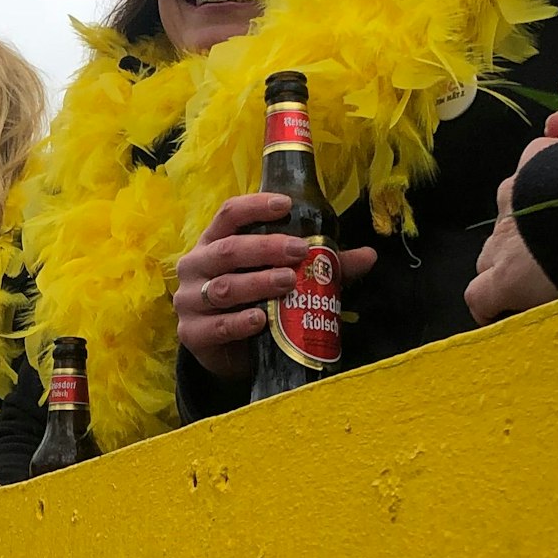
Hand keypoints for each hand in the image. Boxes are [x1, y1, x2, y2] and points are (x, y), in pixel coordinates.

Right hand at [175, 194, 376, 380]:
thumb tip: (369, 255)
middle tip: (299, 251)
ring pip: (224, 287)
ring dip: (258, 283)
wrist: (226, 351)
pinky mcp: (191, 333)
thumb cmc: (253, 301)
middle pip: (228, 249)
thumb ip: (320, 267)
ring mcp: (189, 300)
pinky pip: (217, 326)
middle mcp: (196, 265)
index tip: (286, 205)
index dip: (255, 206)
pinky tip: (260, 319)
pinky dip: (240, 322)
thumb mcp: (282, 278)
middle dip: (265, 248)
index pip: (229, 214)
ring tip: (288, 282)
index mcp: (214, 242)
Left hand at [465, 139, 557, 324]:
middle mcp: (513, 200)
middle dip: (523, 239)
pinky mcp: (503, 279)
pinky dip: (490, 305)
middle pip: (508, 222)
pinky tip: (505, 312)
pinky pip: (480, 296)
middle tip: (552, 257)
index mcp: (538, 167)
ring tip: (539, 285)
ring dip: (510, 268)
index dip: (541, 202)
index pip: (526, 182)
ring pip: (492, 257)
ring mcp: (504, 241)